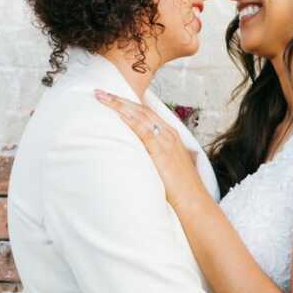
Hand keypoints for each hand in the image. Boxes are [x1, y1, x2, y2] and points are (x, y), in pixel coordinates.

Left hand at [95, 90, 204, 206]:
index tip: (111, 97)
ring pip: (140, 115)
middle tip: (100, 92)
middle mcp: (169, 133)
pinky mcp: (162, 151)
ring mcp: (166, 141)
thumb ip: (153, 158)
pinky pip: (144, 131)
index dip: (128, 103)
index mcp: (170, 135)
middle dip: (119, 99)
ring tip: (102, 97)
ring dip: (120, 105)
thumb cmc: (180, 188)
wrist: (193, 201)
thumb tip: (137, 157)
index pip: (146, 112)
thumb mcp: (166, 167)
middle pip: (141, 109)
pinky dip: (131, 120)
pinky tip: (119, 114)